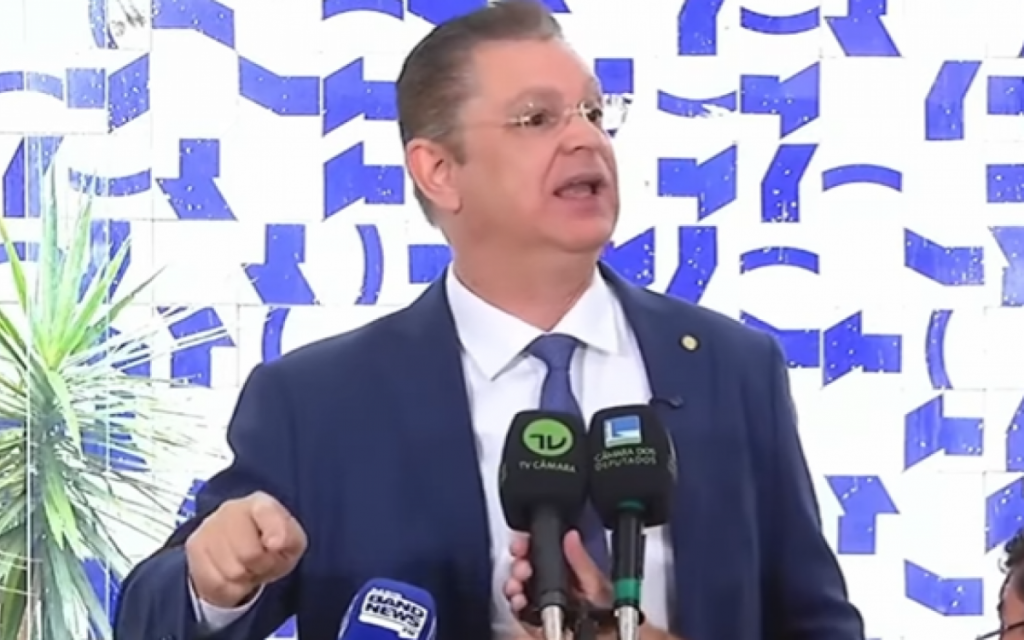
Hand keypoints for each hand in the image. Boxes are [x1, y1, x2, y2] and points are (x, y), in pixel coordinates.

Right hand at [185, 491, 307, 607]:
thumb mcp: (292, 543)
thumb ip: (289, 538)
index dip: (276, 534)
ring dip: (245, 579)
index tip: (276, 546)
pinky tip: (232, 576)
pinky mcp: (194, 547)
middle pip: (249, 554)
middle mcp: (231, 509)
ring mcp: (209, 527)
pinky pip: (217, 584)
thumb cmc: (269, 545)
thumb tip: (275, 542)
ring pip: (232, 572)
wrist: (240, 556)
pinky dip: (231, 588)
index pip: (267, 513)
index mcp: (260, 503)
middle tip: (263, 563)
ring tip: (248, 568)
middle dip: (262, 566)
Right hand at [503, 530, 612, 637]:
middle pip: (525, 565)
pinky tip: (518, 600)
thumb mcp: (597, 585)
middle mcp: (550, 582)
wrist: (599, 636)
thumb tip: (572, 536)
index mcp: (566, 567)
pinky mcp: (532, 618)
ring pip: (517, 584)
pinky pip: (517, 607)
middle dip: (519, 563)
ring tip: (517, 584)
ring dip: (514, 582)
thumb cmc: (605, 613)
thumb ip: (582, 562)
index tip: (524, 544)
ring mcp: (540, 599)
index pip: (542, 548)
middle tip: (521, 566)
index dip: (530, 544)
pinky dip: (514, 602)